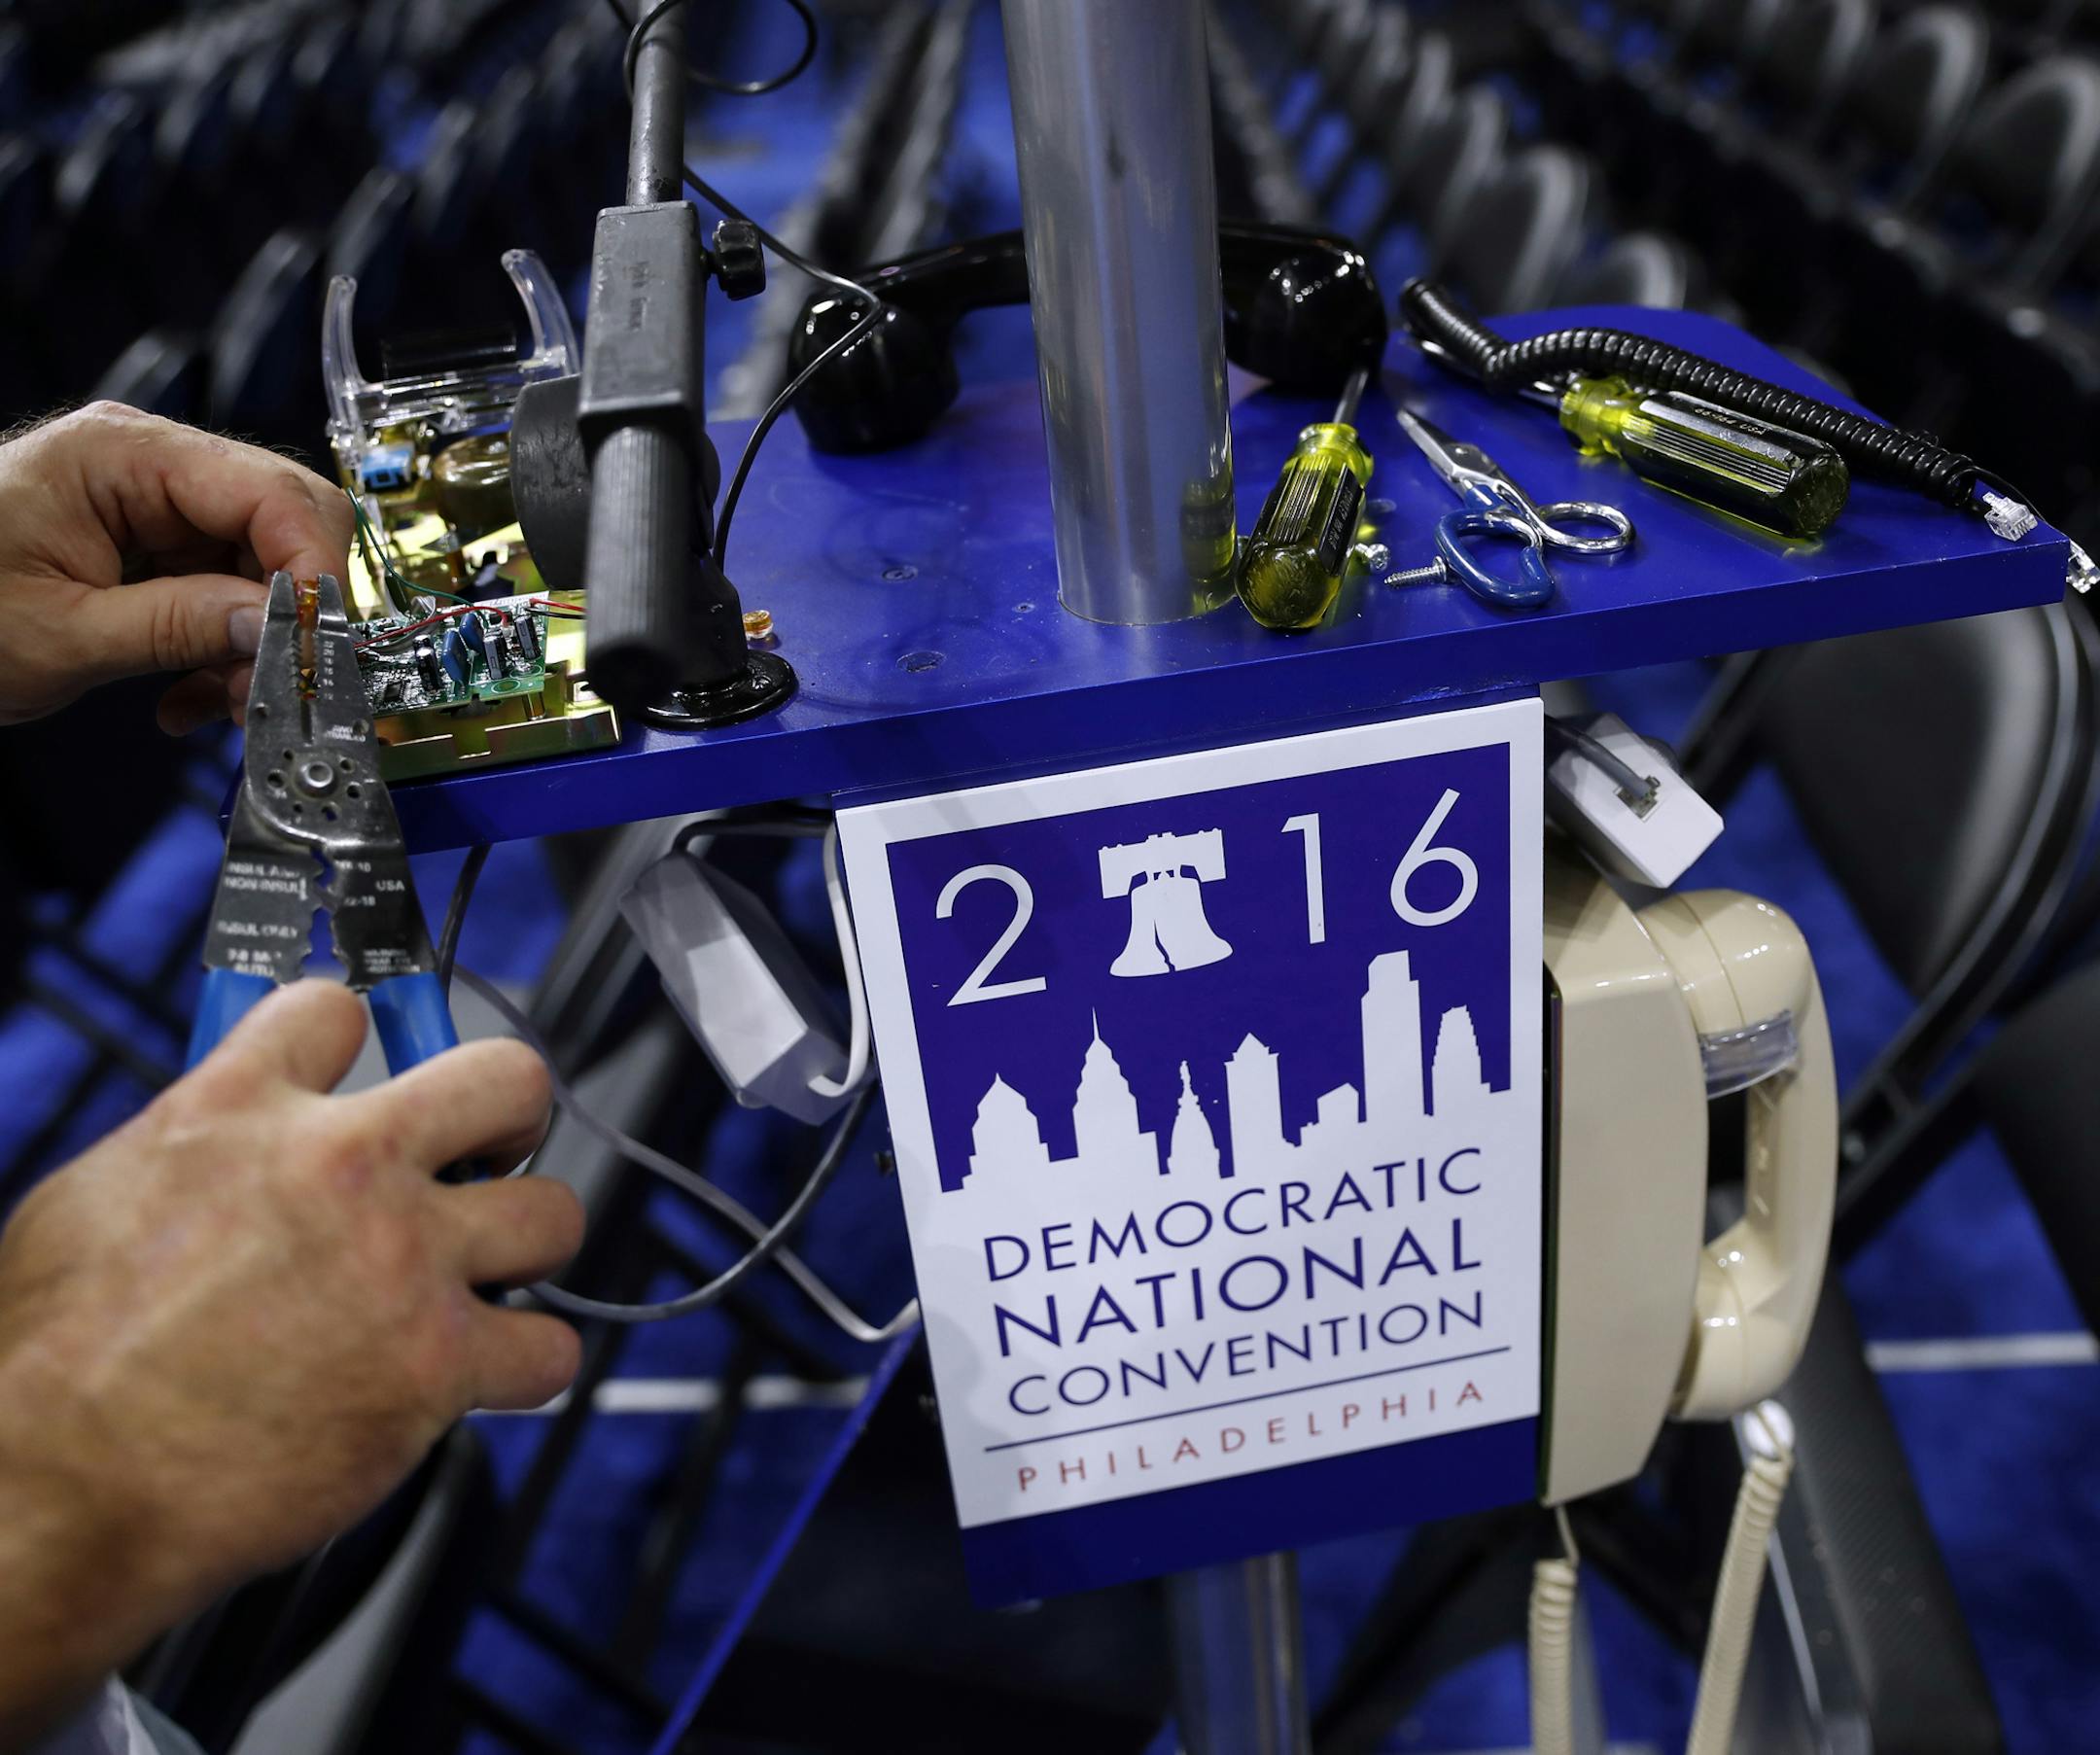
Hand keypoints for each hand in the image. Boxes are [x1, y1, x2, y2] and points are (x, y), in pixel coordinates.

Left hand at [0, 402, 352, 733]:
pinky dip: (224, 651)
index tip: (323, 645)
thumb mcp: (62, 635)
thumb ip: (181, 628)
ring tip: (217, 703)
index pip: (268, 493)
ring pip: (264, 568)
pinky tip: (189, 693)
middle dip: (292, 609)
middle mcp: (147, 463)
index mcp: (119, 453)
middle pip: (283, 521)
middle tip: (277, 681)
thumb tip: (281, 630)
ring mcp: (154, 502)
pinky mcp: (155, 544)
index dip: (312, 571)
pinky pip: (228, 592)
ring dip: (257, 644)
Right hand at [0, 982, 582, 1745]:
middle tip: (486, 1155)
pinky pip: (547, 1347)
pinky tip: (482, 1377)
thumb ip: (190, 1149)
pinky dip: (523, 1365)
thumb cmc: (47, 1368)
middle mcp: (340, 1166)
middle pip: (505, 1078)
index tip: (369, 1074)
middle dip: (506, 1114)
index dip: (358, 1041)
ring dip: (525, 1246)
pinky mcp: (437, 1362)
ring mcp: (401, 1261)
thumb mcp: (89, 1203)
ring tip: (483, 1278)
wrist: (54, 1491)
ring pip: (553, 1212)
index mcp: (238, 1110)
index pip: (338, 1009)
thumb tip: (231, 1137)